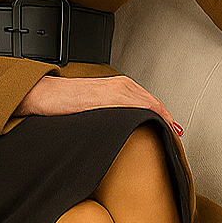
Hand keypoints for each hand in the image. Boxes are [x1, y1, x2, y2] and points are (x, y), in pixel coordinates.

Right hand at [15, 75, 179, 135]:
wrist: (44, 94)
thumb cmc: (65, 102)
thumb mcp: (95, 108)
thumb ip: (112, 114)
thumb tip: (125, 131)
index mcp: (121, 86)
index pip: (150, 103)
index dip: (165, 117)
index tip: (175, 131)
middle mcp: (123, 85)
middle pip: (154, 104)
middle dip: (168, 121)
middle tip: (177, 137)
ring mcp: (117, 89)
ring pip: (149, 105)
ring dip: (162, 120)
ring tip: (171, 136)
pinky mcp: (109, 97)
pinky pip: (136, 107)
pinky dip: (148, 117)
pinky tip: (154, 127)